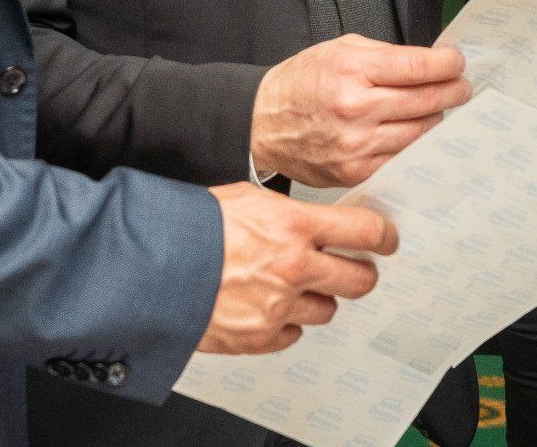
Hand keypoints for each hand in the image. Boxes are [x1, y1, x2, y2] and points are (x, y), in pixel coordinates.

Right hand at [198, 182, 397, 353]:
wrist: (150, 268)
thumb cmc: (189, 227)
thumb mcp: (244, 199)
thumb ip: (286, 214)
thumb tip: (313, 223)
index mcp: (294, 225)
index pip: (363, 231)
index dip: (382, 236)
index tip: (386, 240)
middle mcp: (295, 267)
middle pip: (359, 279)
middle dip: (361, 274)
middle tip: (355, 270)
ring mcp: (280, 306)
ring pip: (329, 309)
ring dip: (319, 299)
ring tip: (295, 287)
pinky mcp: (261, 336)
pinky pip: (294, 334)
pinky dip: (286, 322)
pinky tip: (267, 307)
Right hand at [252, 34, 470, 188]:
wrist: (263, 123)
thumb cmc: (300, 84)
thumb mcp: (338, 49)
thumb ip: (383, 55)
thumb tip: (426, 63)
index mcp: (351, 70)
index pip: (417, 67)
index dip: (447, 64)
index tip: (456, 63)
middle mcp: (355, 108)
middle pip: (426, 102)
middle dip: (452, 92)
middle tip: (461, 87)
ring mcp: (357, 145)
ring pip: (420, 133)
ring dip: (437, 119)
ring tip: (438, 109)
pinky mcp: (356, 172)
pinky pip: (403, 159)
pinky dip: (416, 146)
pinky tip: (418, 134)